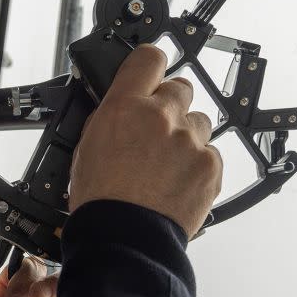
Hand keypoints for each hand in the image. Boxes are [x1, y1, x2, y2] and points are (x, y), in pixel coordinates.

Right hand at [68, 43, 222, 238]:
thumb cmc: (101, 201)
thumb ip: (111, 117)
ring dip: (185, 136)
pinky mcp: (210, 165)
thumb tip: (121, 106)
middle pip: (180, 88)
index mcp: (125, 107)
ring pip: (198, 122)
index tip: (151, 72)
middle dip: (169, 105)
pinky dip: (197, 166)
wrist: (124, 239)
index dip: (150, 64)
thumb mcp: (87, 147)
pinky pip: (210, 154)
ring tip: (166, 165)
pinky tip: (177, 183)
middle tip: (156, 131)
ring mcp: (190, 141)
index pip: (149, 57)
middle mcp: (161, 117)